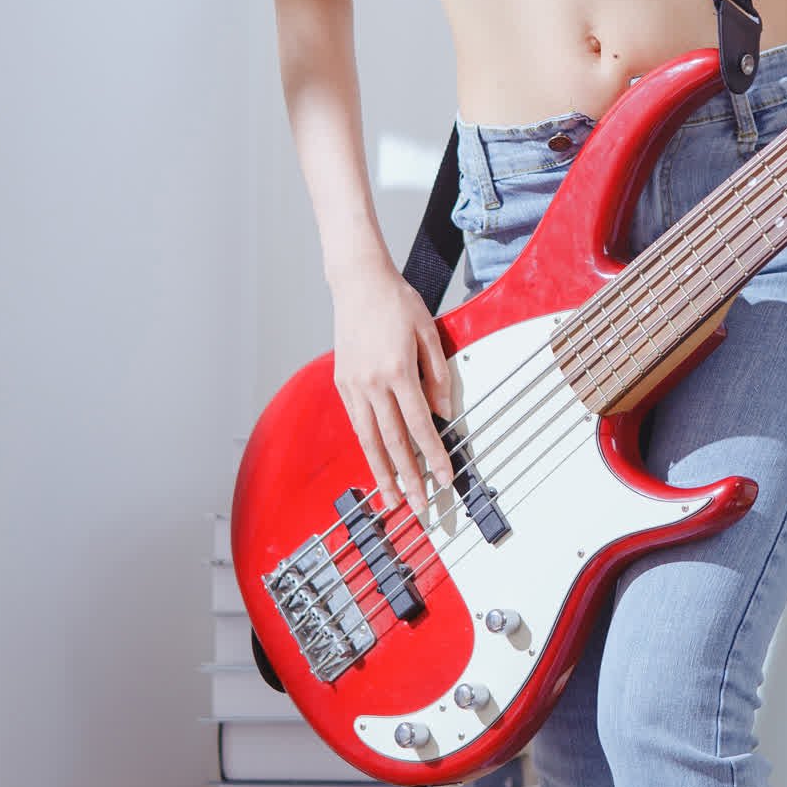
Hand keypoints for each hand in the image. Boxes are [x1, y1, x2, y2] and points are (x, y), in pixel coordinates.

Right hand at [330, 260, 454, 509]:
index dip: (433, 456)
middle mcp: (372, 383)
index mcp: (397, 370)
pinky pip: (356, 423)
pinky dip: (367, 447)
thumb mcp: (428, 332)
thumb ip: (438, 375)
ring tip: (390, 498)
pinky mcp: (342, 383)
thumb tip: (444, 413)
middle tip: (418, 504)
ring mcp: (353, 385)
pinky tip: (375, 463)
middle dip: (408, 478)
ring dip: (381, 473)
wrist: (357, 282)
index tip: (443, 478)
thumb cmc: (395, 301)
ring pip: (369, 440)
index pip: (420, 425)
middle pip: (392, 441)